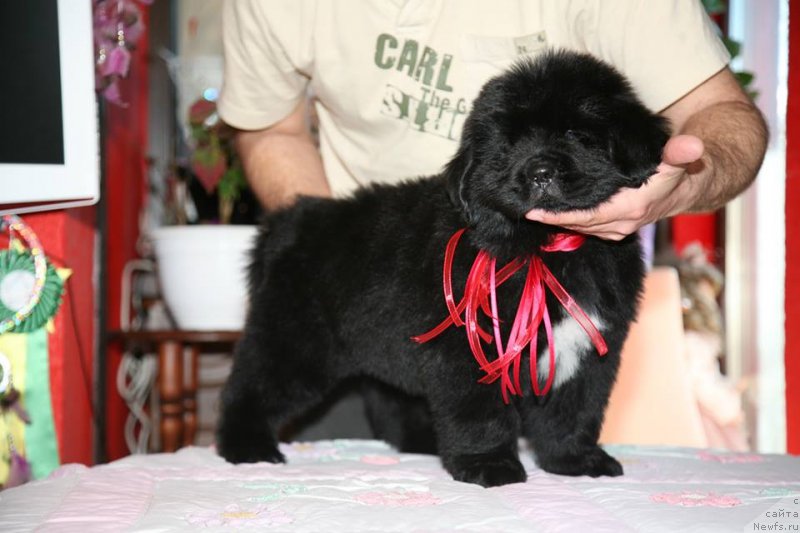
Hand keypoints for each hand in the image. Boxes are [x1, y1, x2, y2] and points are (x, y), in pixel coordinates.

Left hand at [524, 135, 704, 239]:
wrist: (685, 191)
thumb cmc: (676, 172)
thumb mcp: (678, 160)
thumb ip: (680, 152)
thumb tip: (692, 145)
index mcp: (631, 208)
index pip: (585, 216)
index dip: (557, 214)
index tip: (531, 209)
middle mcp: (620, 224)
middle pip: (575, 223)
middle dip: (548, 217)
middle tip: (521, 204)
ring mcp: (615, 229)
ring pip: (577, 226)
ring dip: (554, 219)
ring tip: (529, 207)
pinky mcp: (612, 229)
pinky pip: (583, 226)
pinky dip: (566, 219)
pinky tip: (548, 210)